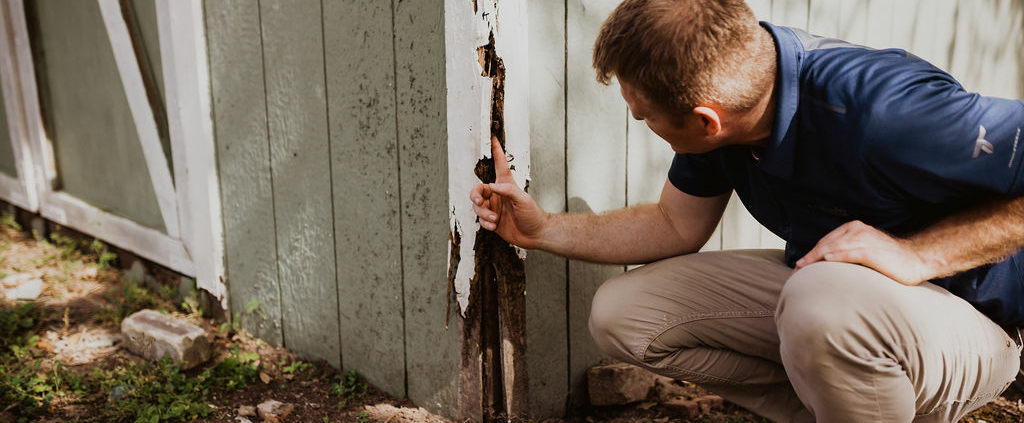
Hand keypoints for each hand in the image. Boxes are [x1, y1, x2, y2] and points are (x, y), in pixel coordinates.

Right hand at [469, 136, 547, 248]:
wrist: (535, 235)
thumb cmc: (533, 215)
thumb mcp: (523, 200)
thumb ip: (508, 191)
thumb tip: (493, 186)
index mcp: (506, 185)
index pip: (499, 165)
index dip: (496, 152)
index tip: (493, 138)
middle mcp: (498, 195)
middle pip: (478, 190)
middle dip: (475, 195)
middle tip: (479, 201)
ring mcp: (494, 208)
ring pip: (477, 206)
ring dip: (483, 213)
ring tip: (495, 219)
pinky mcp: (492, 221)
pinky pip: (481, 220)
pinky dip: (485, 223)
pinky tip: (494, 226)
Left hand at [794, 220, 932, 285]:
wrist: (915, 260)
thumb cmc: (887, 259)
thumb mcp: (862, 251)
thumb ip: (846, 253)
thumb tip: (825, 266)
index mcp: (853, 229)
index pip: (825, 242)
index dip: (810, 254)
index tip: (798, 267)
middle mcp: (857, 230)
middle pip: (826, 244)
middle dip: (809, 258)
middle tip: (796, 272)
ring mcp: (864, 239)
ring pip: (834, 247)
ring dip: (816, 258)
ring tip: (803, 269)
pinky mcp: (872, 250)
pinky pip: (851, 252)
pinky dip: (837, 256)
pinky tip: (826, 260)